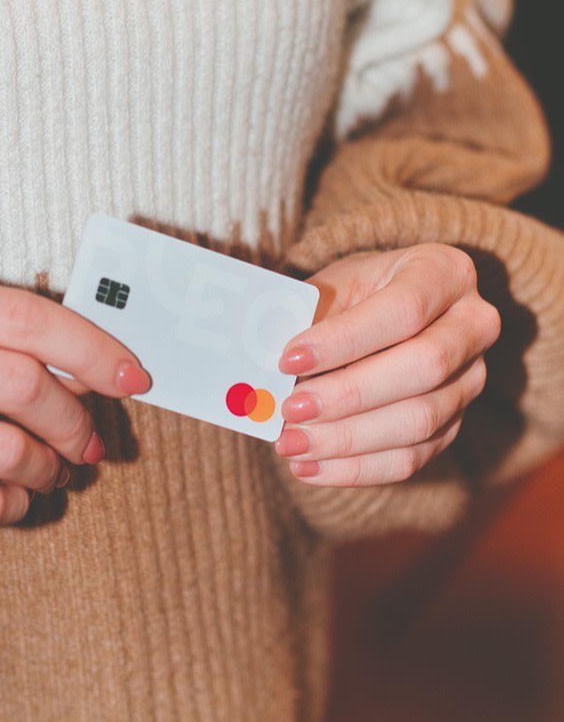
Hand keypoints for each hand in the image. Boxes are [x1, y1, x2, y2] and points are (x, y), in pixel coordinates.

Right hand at [0, 267, 150, 527]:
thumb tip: (91, 368)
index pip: (27, 317)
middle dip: (78, 418)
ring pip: (12, 450)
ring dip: (53, 466)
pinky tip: (16, 496)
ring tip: (57, 469)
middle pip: (26, 385)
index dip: (94, 349)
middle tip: (92, 439)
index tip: (134, 374)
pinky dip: (17, 505)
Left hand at [275, 244, 499, 485]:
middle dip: (349, 394)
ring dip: (347, 439)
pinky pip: (411, 458)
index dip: (345, 340)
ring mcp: (470, 380)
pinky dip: (355, 469)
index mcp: (445, 272)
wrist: (387, 311)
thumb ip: (308, 319)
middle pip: (424, 367)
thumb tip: (266, 370)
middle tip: (290, 409)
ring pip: (420, 421)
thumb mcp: (334, 285)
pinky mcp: (454, 425)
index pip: (404, 309)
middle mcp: (474, 325)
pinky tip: (308, 467)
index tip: (288, 359)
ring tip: (291, 443)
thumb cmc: (356, 292)